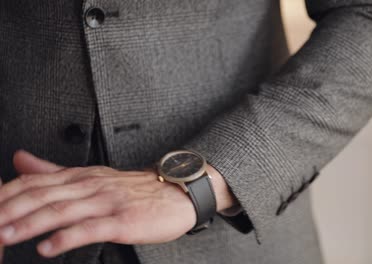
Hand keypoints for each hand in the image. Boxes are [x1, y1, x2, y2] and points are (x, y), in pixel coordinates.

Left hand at [0, 150, 235, 257]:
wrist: (177, 191)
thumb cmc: (135, 189)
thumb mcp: (93, 175)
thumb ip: (53, 170)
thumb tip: (20, 159)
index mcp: (81, 176)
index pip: (35, 181)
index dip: (6, 194)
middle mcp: (91, 185)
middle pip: (43, 195)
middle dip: (9, 210)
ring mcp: (107, 202)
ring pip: (62, 211)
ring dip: (30, 224)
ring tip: (4, 236)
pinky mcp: (123, 220)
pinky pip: (91, 228)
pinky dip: (67, 237)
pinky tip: (48, 248)